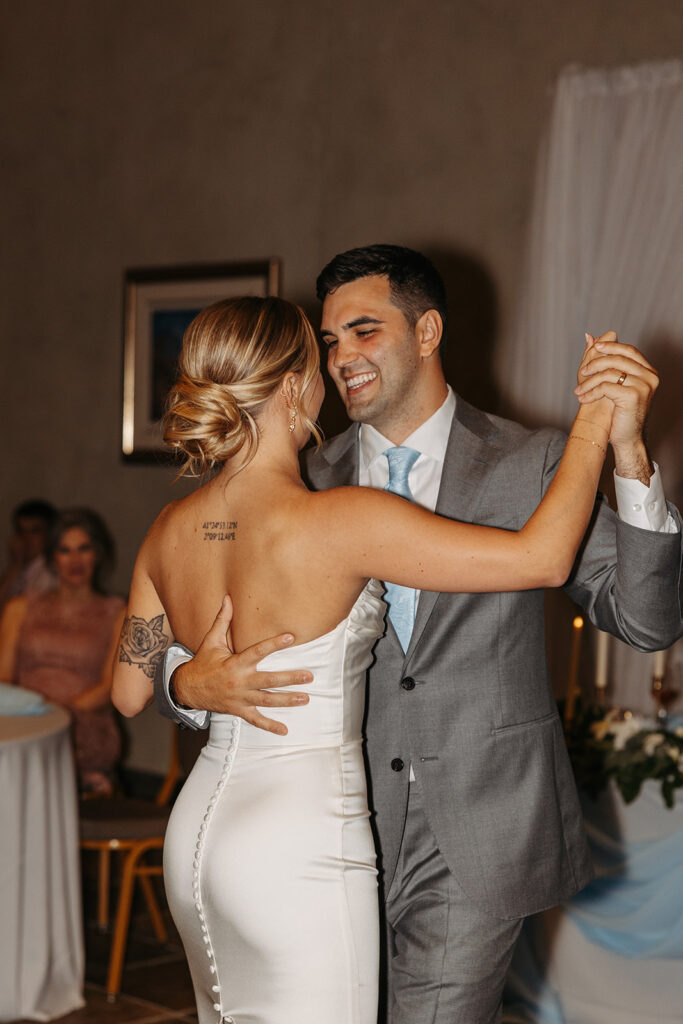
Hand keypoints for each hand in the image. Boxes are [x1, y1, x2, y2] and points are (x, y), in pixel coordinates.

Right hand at [173, 596, 311, 735]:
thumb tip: (227, 597)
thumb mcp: (211, 641)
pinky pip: (256, 720)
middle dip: (290, 678)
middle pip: (268, 680)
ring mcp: (240, 698)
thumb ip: (223, 620)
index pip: (257, 652)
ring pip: (267, 700)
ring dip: (287, 700)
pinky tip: (285, 731)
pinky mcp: (238, 710)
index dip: (274, 644)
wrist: (187, 689)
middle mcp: (239, 682)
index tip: (291, 637)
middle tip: (309, 676)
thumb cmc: (203, 663)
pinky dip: (270, 726)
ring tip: (306, 698)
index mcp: (234, 663)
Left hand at [575, 331, 656, 482]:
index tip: (594, 348)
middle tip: (581, 372)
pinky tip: (582, 399)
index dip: (611, 346)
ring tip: (578, 390)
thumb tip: (590, 336)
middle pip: (618, 359)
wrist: (627, 438)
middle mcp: (650, 377)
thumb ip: (603, 359)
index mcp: (649, 372)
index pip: (629, 350)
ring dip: (589, 382)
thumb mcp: (613, 384)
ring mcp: (643, 386)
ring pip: (609, 373)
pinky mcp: (633, 396)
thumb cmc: (619, 412)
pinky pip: (605, 387)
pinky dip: (590, 393)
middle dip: (595, 364)